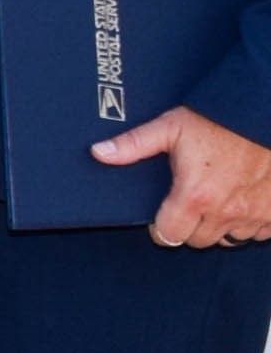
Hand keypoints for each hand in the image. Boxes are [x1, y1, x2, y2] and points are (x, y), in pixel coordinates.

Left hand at [93, 105, 270, 247]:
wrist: (265, 112)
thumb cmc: (221, 119)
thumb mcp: (171, 126)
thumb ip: (133, 144)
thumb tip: (98, 152)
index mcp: (195, 196)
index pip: (169, 235)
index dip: (161, 228)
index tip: (161, 217)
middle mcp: (226, 211)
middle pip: (198, 240)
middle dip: (189, 227)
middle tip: (188, 205)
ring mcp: (255, 215)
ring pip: (230, 239)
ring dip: (220, 226)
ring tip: (215, 202)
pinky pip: (260, 234)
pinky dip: (250, 224)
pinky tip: (242, 204)